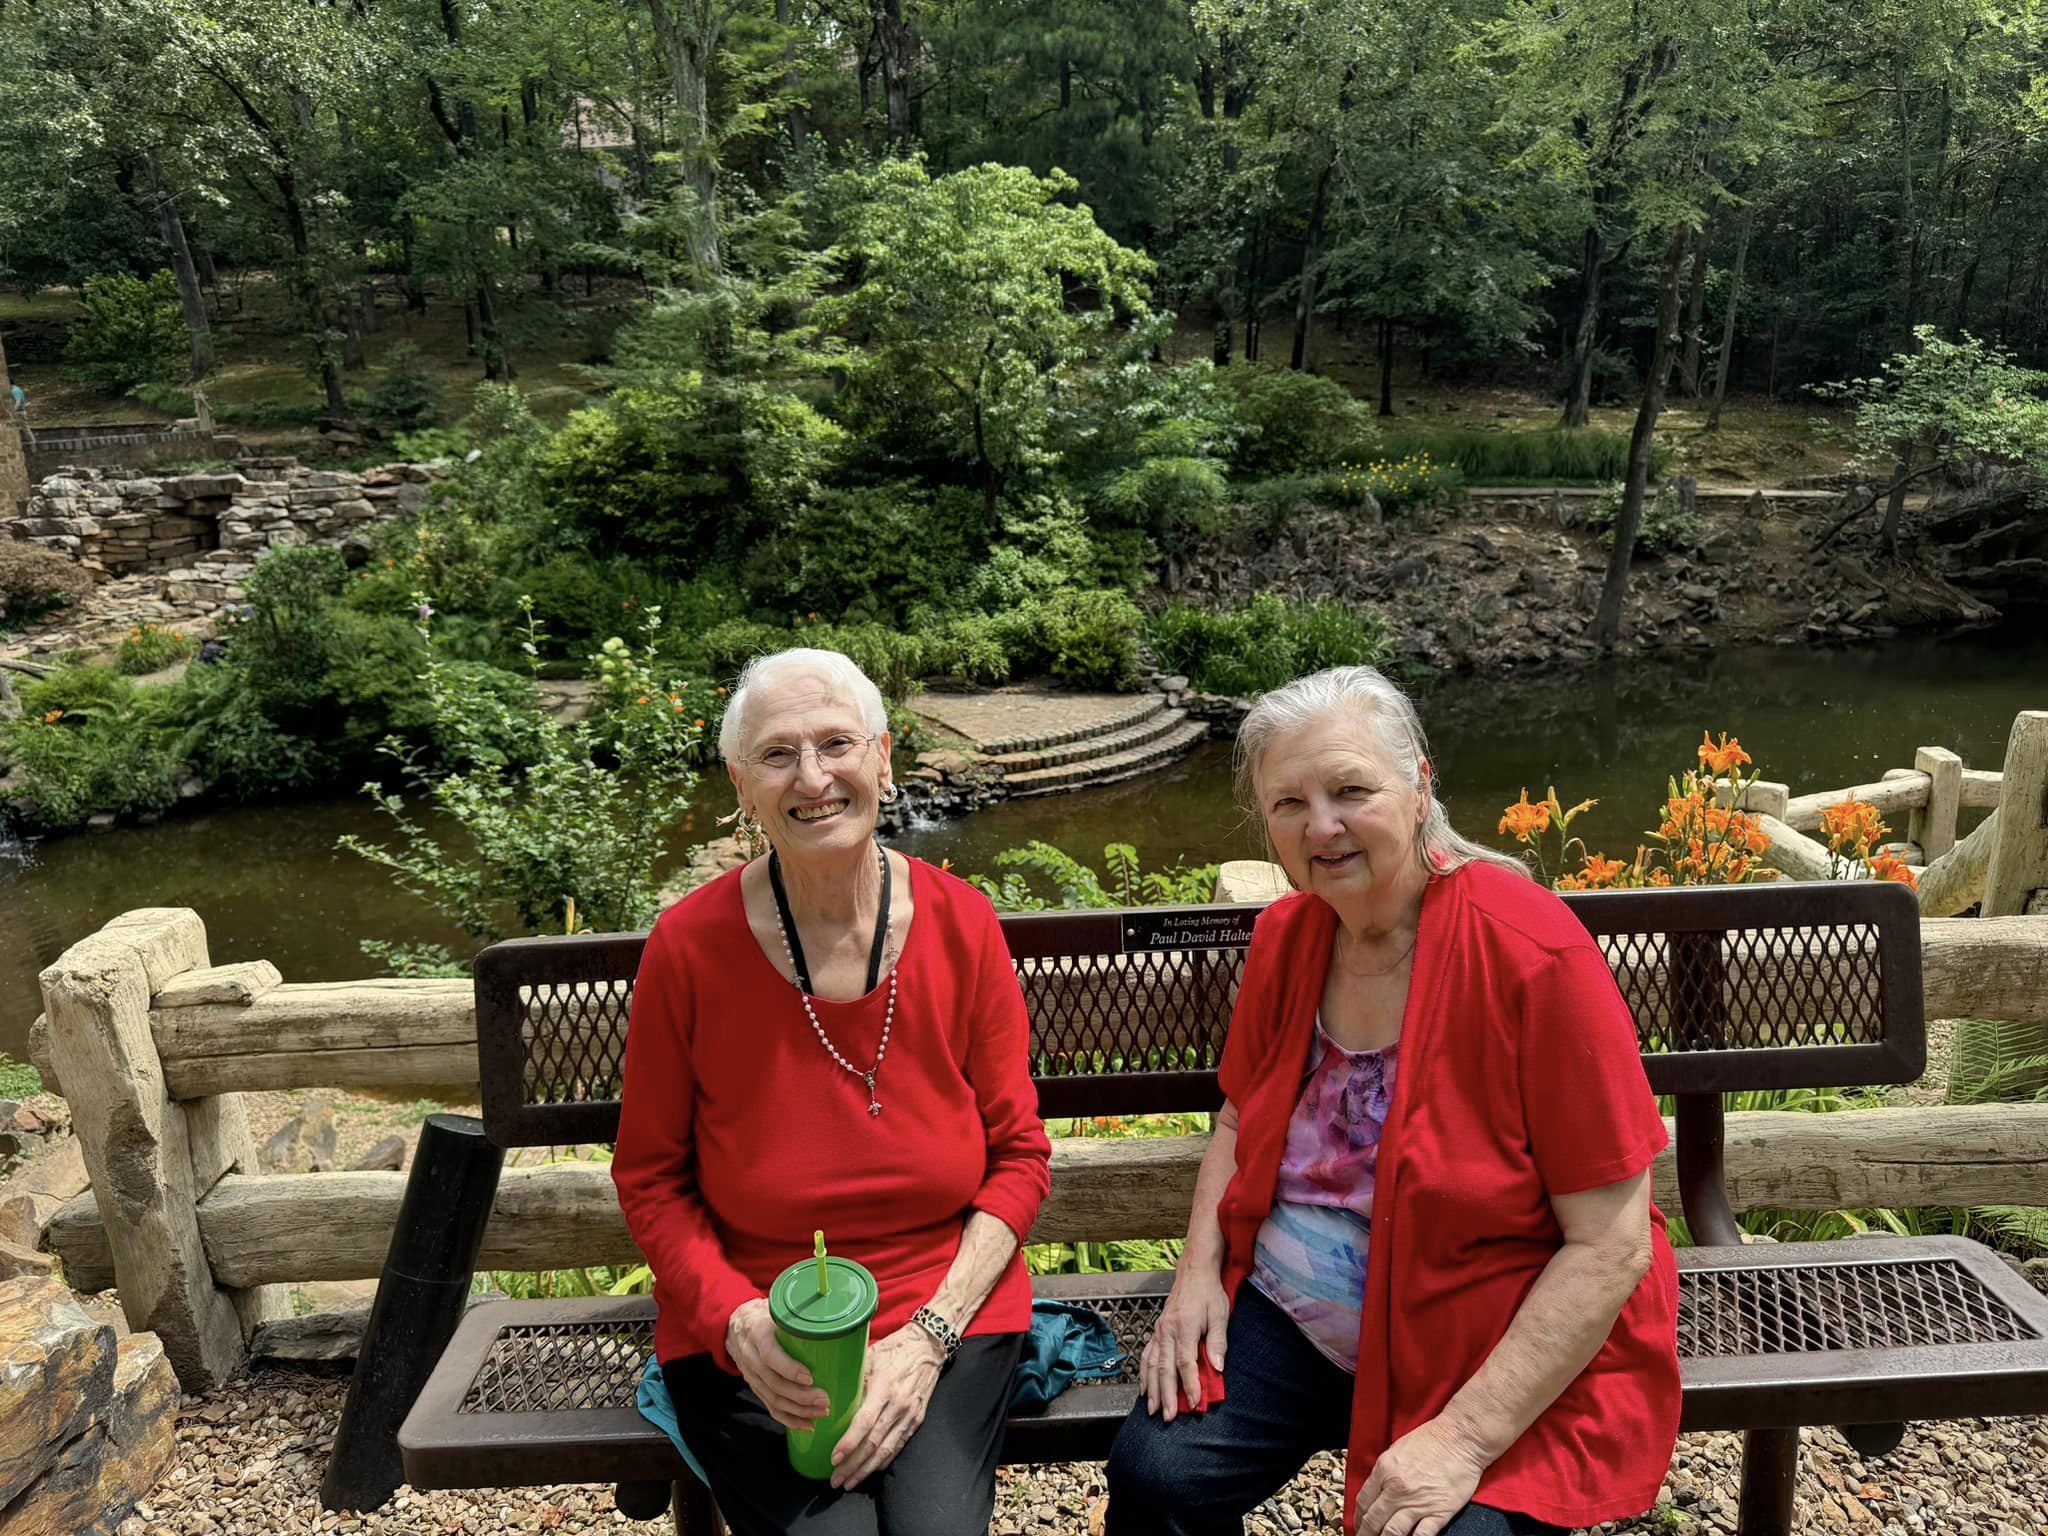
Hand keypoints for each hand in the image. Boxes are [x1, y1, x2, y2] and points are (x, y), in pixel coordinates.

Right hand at [726, 1299, 829, 1431]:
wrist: (735, 1325)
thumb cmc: (765, 1315)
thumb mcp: (776, 1308)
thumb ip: (799, 1315)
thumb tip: (835, 1321)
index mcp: (757, 1332)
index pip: (770, 1355)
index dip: (789, 1369)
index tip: (810, 1377)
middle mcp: (751, 1356)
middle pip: (774, 1383)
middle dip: (801, 1396)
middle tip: (825, 1399)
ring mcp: (751, 1374)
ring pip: (773, 1398)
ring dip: (799, 1410)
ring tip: (822, 1412)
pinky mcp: (755, 1386)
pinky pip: (770, 1406)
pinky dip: (789, 1419)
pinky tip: (807, 1425)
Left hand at [828, 1324, 944, 1488]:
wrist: (928, 1347)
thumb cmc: (894, 1349)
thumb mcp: (870, 1357)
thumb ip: (853, 1379)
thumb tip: (826, 1396)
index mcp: (885, 1386)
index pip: (865, 1422)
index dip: (849, 1443)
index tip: (834, 1458)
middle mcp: (899, 1404)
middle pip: (874, 1443)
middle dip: (853, 1465)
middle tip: (835, 1480)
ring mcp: (910, 1414)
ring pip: (886, 1450)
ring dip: (866, 1469)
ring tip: (849, 1482)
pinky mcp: (917, 1420)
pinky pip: (898, 1446)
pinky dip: (883, 1461)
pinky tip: (870, 1470)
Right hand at [1140, 1264, 1230, 1421]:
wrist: (1194, 1272)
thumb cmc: (1208, 1293)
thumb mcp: (1220, 1314)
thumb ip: (1217, 1341)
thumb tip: (1218, 1367)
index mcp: (1183, 1326)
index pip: (1185, 1361)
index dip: (1189, 1384)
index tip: (1195, 1402)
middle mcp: (1167, 1330)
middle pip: (1164, 1368)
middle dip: (1166, 1395)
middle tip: (1168, 1416)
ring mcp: (1159, 1331)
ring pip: (1151, 1364)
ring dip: (1152, 1389)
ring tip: (1153, 1410)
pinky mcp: (1156, 1331)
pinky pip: (1146, 1355)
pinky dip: (1144, 1374)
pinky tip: (1145, 1389)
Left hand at [1353, 1415, 1490, 1535]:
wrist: (1460, 1438)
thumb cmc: (1431, 1440)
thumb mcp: (1396, 1449)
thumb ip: (1384, 1472)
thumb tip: (1376, 1491)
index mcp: (1385, 1470)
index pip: (1363, 1501)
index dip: (1358, 1518)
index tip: (1360, 1525)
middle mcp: (1397, 1489)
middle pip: (1374, 1520)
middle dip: (1367, 1533)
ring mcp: (1418, 1503)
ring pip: (1393, 1532)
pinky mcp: (1439, 1512)